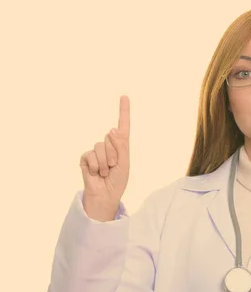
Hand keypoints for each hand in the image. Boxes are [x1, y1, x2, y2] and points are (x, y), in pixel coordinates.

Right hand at [80, 95, 130, 218]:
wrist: (105, 195)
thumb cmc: (118, 181)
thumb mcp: (125, 163)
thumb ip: (121, 146)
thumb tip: (112, 129)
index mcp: (121, 146)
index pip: (123, 126)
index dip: (123, 111)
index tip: (124, 96)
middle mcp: (108, 145)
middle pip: (111, 138)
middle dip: (114, 154)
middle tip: (113, 167)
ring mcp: (96, 151)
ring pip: (100, 146)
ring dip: (104, 162)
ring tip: (105, 172)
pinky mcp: (85, 157)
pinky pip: (90, 154)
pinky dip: (94, 165)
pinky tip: (95, 173)